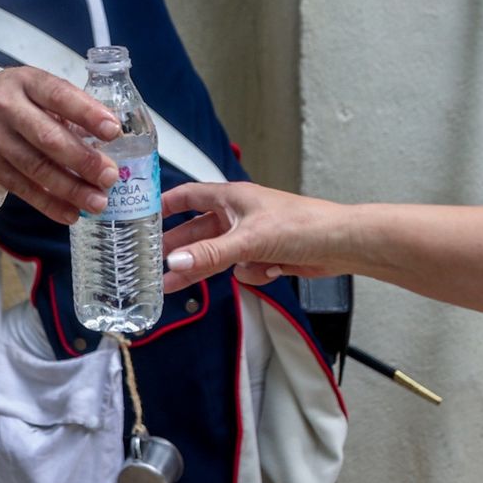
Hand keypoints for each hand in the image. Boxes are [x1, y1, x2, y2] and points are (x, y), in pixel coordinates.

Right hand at [0, 67, 119, 223]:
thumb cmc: (12, 100)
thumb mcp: (34, 89)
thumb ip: (65, 109)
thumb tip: (108, 141)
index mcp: (26, 82)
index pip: (58, 95)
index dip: (87, 113)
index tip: (113, 131)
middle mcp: (7, 108)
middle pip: (48, 137)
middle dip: (82, 160)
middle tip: (110, 176)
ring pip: (36, 168)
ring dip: (70, 188)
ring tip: (97, 202)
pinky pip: (22, 188)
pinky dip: (48, 204)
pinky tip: (71, 214)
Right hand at [160, 181, 342, 291]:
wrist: (342, 245)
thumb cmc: (303, 225)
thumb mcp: (248, 240)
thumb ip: (209, 254)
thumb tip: (174, 263)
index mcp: (231, 197)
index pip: (187, 197)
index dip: (163, 207)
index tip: (141, 220)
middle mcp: (238, 215)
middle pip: (197, 233)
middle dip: (177, 250)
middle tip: (152, 266)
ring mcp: (251, 236)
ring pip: (217, 255)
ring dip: (207, 268)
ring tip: (177, 286)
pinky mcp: (265, 255)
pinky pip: (244, 269)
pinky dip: (253, 273)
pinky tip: (269, 270)